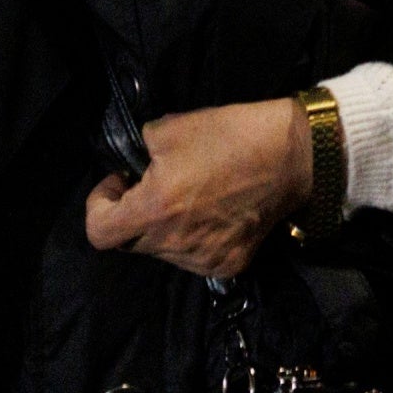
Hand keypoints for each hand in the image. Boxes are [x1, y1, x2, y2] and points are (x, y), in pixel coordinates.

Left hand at [85, 97, 308, 280]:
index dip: (99, 205)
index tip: (121, 180)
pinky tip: (213, 212)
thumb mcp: (170, 128)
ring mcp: (203, 260)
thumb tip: (140, 163)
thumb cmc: (230, 136)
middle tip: (156, 182)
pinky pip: (195, 257)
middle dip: (134, 212)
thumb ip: (141, 150)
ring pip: (164, 251)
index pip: (99, 233)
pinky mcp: (230, 264)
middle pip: (131, 242)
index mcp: (154, 211)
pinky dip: (194, 237)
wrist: (293, 156)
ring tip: (192, 196)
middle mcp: (174, 245)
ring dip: (165, 227)